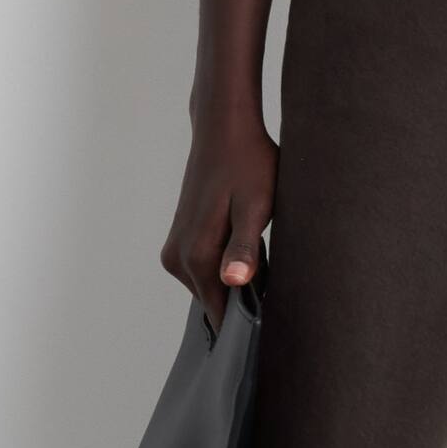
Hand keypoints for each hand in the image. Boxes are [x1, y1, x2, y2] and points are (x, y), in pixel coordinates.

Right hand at [161, 104, 277, 328]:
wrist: (225, 130)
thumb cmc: (248, 165)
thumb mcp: (256, 207)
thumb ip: (244, 248)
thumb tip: (233, 282)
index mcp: (196, 257)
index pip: (220, 314)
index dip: (248, 317)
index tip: (271, 309)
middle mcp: (177, 259)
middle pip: (217, 300)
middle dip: (245, 293)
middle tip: (271, 261)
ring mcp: (175, 250)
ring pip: (212, 284)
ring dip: (237, 274)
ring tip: (258, 243)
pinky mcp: (179, 240)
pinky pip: (207, 267)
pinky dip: (228, 261)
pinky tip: (244, 235)